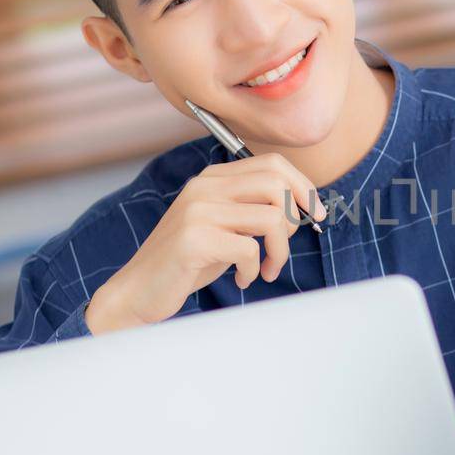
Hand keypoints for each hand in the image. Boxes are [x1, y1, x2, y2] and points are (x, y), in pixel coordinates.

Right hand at [85, 153, 327, 334]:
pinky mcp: (193, 239)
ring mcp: (197, 211)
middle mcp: (204, 187)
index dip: (304, 187)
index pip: (272, 163)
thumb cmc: (188, 262)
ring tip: (266, 270)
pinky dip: (254, 270)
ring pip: (271, 218)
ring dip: (279, 252)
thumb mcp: (224, 227)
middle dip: (295, 218)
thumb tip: (303, 208)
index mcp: (213, 178)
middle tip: (284, 247)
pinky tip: (241, 280)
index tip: (316, 213)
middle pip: (276, 184)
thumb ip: (253, 210)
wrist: (138, 290)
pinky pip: (249, 250)